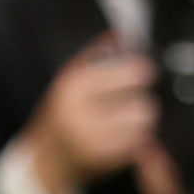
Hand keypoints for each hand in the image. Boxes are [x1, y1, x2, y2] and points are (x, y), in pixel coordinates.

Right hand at [24, 44, 157, 193]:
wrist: (47, 159)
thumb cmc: (59, 113)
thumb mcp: (67, 78)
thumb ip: (94, 54)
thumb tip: (121, 34)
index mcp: (72, 88)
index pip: (125, 74)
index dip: (140, 71)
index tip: (146, 70)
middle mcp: (83, 114)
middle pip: (140, 100)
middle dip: (141, 97)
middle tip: (135, 96)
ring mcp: (96, 140)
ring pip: (145, 122)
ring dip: (143, 117)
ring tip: (128, 116)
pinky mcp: (107, 159)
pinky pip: (141, 141)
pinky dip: (139, 135)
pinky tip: (124, 133)